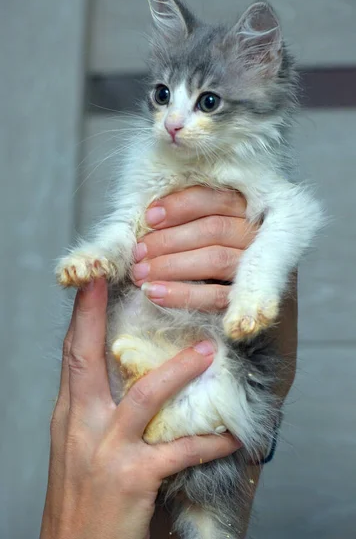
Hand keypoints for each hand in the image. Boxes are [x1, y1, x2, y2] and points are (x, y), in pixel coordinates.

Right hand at [41, 279, 240, 538]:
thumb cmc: (81, 498)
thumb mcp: (78, 447)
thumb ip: (95, 408)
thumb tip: (122, 371)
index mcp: (69, 416)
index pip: (72, 355)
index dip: (81, 315)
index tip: (94, 278)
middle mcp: (81, 426)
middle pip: (87, 359)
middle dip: (98, 317)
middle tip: (119, 277)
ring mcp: (106, 451)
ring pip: (142, 396)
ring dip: (178, 371)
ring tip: (208, 351)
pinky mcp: (132, 478)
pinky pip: (179, 452)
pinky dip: (208, 441)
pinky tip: (233, 435)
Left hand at [132, 186, 257, 309]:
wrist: (247, 304)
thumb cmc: (214, 256)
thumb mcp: (210, 230)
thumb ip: (190, 219)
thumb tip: (151, 217)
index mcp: (248, 211)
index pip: (217, 199)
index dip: (181, 206)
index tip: (149, 217)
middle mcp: (257, 236)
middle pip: (213, 229)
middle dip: (169, 239)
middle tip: (139, 252)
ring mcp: (257, 269)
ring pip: (215, 259)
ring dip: (170, 265)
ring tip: (140, 273)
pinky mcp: (248, 300)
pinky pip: (216, 296)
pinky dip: (182, 294)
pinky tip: (154, 293)